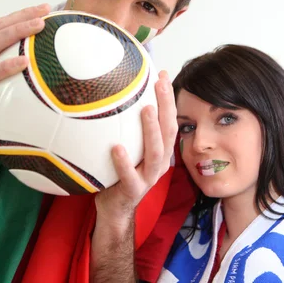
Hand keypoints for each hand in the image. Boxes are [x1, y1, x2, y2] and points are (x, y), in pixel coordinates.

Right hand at [0, 4, 49, 146]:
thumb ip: (2, 65)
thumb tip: (33, 60)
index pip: (0, 25)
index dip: (20, 15)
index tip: (43, 9)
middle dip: (22, 17)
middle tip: (44, 11)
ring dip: (18, 32)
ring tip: (38, 26)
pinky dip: (6, 66)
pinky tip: (23, 62)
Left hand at [95, 70, 176, 221]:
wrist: (115, 209)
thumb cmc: (119, 173)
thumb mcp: (128, 146)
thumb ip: (127, 126)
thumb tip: (115, 93)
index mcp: (160, 150)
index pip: (169, 119)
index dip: (168, 97)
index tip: (163, 74)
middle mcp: (159, 162)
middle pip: (169, 131)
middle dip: (166, 106)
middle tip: (159, 83)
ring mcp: (148, 178)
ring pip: (155, 153)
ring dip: (152, 130)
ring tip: (145, 109)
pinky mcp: (133, 191)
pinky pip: (129, 176)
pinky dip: (123, 162)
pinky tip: (116, 147)